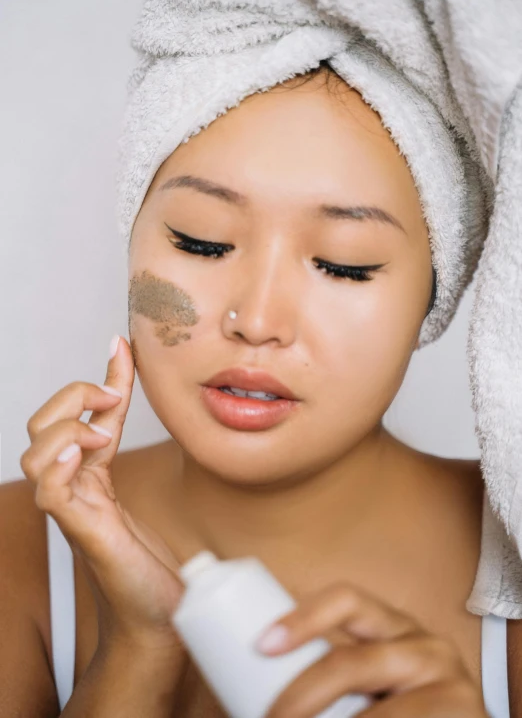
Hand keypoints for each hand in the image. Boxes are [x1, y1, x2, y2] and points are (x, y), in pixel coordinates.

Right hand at [21, 335, 185, 659]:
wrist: (155, 617)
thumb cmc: (145, 559)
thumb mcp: (143, 482)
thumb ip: (130, 440)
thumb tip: (135, 400)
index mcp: (86, 474)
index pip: (74, 414)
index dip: (98, 376)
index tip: (122, 345)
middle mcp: (72, 488)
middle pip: (41, 426)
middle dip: (72, 396)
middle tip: (113, 398)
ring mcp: (72, 510)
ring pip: (36, 455)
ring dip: (66, 429)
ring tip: (101, 431)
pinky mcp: (82, 531)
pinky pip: (50, 493)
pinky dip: (59, 466)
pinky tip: (83, 453)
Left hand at [255, 581, 487, 717]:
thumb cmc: (395, 710)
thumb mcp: (364, 688)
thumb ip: (321, 679)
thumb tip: (240, 682)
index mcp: (391, 627)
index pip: (346, 600)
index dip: (303, 617)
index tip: (262, 645)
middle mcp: (423, 644)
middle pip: (350, 663)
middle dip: (301, 697)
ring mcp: (450, 682)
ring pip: (377, 713)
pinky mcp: (469, 715)